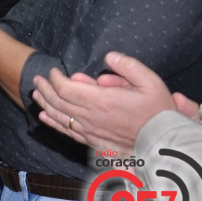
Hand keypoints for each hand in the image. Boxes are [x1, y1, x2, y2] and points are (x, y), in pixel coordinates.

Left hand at [31, 52, 177, 154]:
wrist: (165, 144)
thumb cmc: (159, 112)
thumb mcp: (150, 82)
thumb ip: (128, 67)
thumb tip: (109, 57)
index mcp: (101, 100)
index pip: (66, 88)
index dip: (55, 78)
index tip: (53, 71)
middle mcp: (91, 117)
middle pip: (58, 101)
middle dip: (45, 88)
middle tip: (37, 79)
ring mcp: (90, 131)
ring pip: (59, 116)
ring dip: (45, 103)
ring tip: (36, 93)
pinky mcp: (93, 142)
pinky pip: (67, 131)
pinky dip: (53, 122)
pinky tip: (45, 117)